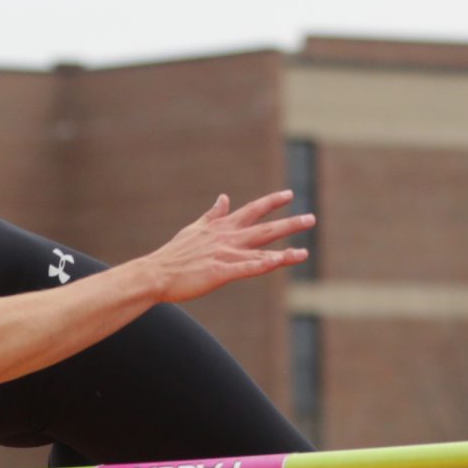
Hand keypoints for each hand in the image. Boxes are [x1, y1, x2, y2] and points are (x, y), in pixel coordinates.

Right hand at [136, 191, 312, 303]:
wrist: (156, 273)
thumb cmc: (174, 254)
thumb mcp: (195, 228)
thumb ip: (213, 215)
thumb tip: (224, 197)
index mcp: (222, 228)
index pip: (252, 210)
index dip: (272, 202)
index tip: (289, 195)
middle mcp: (227, 238)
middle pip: (265, 229)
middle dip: (289, 224)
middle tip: (311, 219)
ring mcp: (225, 255)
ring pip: (261, 252)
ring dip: (285, 253)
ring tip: (305, 252)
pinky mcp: (220, 272)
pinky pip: (247, 269)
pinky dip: (264, 265)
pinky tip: (279, 263)